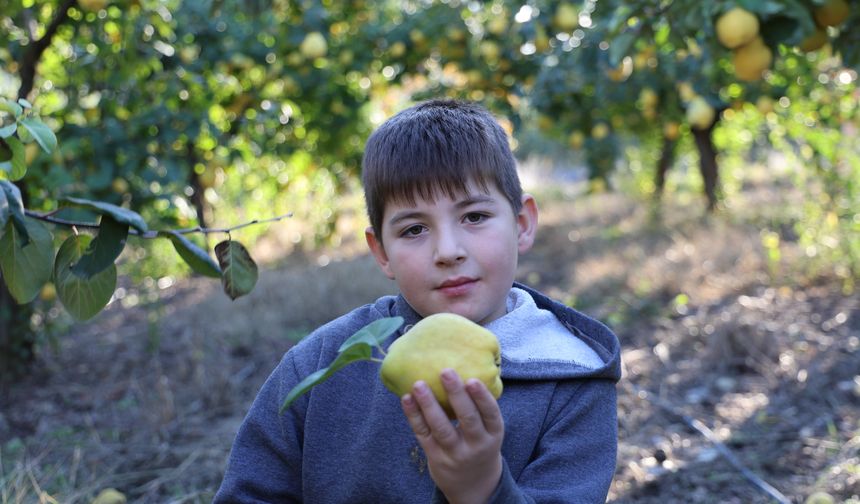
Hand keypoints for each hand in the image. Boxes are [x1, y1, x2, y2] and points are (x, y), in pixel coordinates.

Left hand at [401, 369, 503, 503]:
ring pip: (442, 428)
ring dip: (429, 404)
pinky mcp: (436, 457)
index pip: (491, 414)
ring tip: (419, 384)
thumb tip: (464, 367)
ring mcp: (455, 453)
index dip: (482, 398)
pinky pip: (423, 434)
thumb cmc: (479, 445)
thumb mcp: (489, 432)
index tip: (472, 379)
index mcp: (493, 434)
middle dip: (456, 395)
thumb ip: (479, 409)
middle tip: (446, 371)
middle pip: (467, 419)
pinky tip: (407, 399)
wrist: (474, 486)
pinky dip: (414, 416)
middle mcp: (476, 445)